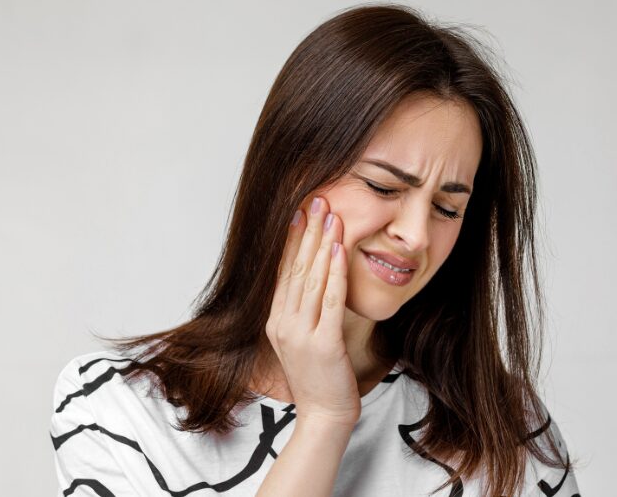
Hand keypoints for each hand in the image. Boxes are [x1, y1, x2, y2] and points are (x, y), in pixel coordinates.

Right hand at [265, 195, 360, 426]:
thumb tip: (309, 277)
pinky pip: (331, 301)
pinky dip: (336, 273)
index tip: (299, 211)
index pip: (283, 271)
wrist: (324, 415)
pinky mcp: (323, 343)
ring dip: (322, 245)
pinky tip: (341, 250)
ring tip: (330, 216)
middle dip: (307, 232)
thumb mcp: (300, 339)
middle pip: (296, 268)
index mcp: (275, 320)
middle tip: (316, 200)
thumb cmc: (318, 376)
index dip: (291, 239)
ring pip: (312, 280)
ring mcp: (301, 334)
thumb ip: (300, 310)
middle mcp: (283, 323)